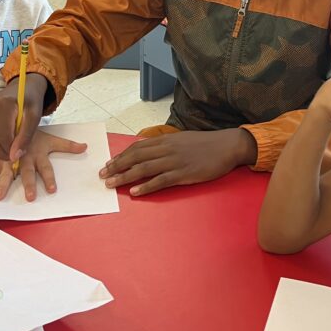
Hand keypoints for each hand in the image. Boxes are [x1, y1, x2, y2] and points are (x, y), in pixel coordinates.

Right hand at [0, 73, 48, 160]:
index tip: (17, 157)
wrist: (24, 86)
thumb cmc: (31, 101)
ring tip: (9, 150)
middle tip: (11, 158)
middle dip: (0, 152)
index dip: (9, 150)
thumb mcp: (35, 117)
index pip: (3, 135)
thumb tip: (15, 155)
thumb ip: (26, 136)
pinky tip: (4, 139)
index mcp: (4, 102)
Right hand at [0, 128, 86, 200]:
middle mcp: (23, 155)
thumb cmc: (32, 131)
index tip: (51, 190)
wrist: (15, 112)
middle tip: (30, 197)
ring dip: (4, 184)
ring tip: (0, 197)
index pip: (45, 167)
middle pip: (27, 172)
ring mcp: (10, 156)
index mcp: (37, 152)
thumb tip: (84, 147)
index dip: (48, 178)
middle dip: (28, 184)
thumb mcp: (50, 138)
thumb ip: (66, 145)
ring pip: (7, 171)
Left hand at [99, 128, 257, 195]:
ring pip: (144, 168)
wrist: (227, 146)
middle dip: (117, 166)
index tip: (108, 163)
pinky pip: (161, 180)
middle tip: (102, 175)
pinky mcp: (184, 174)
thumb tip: (148, 149)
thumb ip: (165, 144)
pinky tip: (135, 191)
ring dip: (125, 176)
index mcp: (166, 140)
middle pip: (136, 157)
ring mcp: (175, 161)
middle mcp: (167, 149)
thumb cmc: (206, 144)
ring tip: (111, 184)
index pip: (137, 147)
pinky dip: (146, 186)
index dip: (121, 156)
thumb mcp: (182, 139)